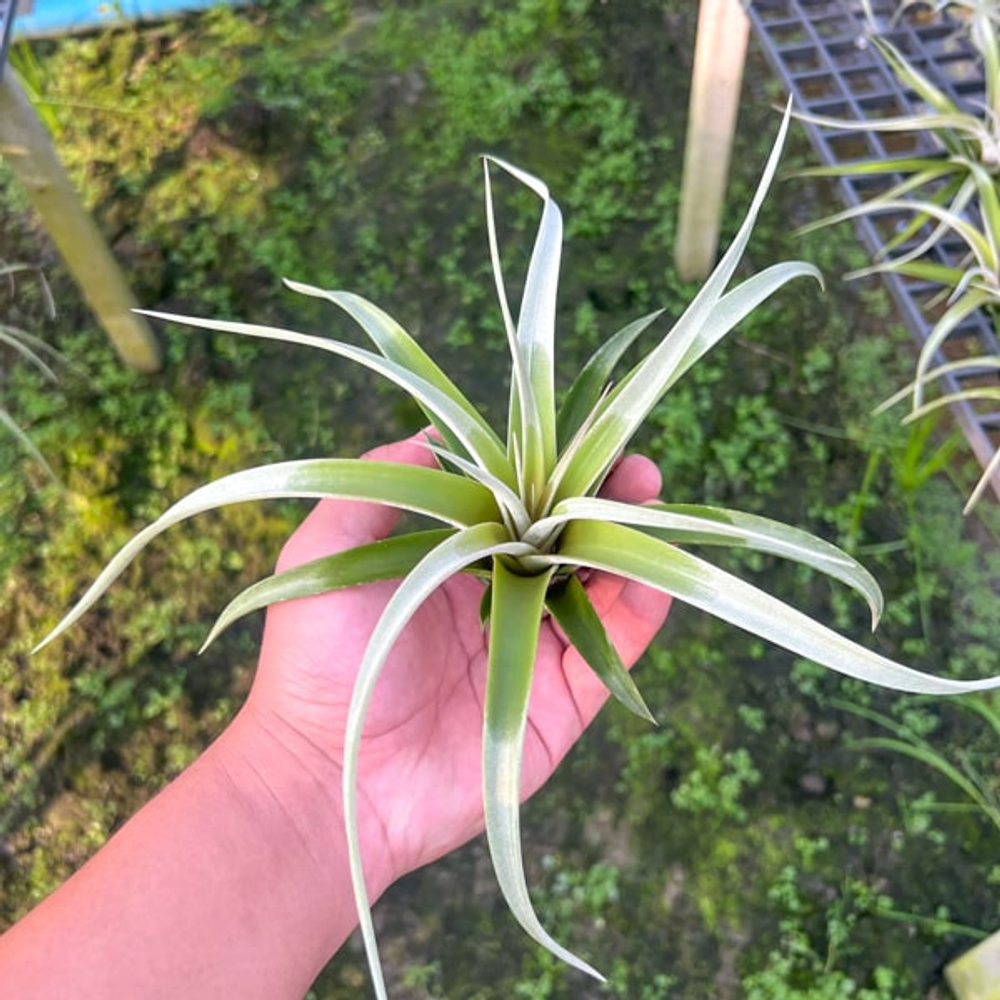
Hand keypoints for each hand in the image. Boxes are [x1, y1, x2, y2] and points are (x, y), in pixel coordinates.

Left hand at [247, 432, 671, 892]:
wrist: (326, 780)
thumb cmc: (314, 664)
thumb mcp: (325, 555)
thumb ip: (372, 490)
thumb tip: (426, 435)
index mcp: (451, 569)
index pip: (517, 511)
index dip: (549, 478)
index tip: (578, 442)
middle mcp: (497, 607)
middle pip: (566, 545)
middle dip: (603, 505)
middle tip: (636, 469)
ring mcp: (530, 655)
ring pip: (595, 593)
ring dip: (627, 548)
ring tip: (649, 505)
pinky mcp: (555, 706)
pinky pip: (607, 653)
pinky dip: (637, 614)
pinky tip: (652, 574)